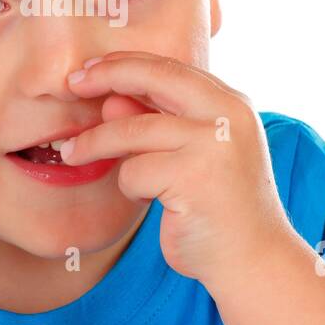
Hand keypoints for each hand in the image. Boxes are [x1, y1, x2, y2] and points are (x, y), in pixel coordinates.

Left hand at [63, 50, 296, 288]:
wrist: (253, 260)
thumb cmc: (219, 208)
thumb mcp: (190, 155)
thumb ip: (157, 124)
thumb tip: (109, 100)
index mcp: (230, 104)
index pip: (170, 67)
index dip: (125, 63)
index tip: (90, 69)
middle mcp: (227, 115)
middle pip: (153, 78)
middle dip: (106, 76)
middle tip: (73, 84)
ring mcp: (213, 144)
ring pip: (131, 130)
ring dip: (94, 143)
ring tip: (71, 154)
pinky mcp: (193, 178)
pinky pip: (134, 172)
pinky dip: (131, 187)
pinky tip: (150, 200)